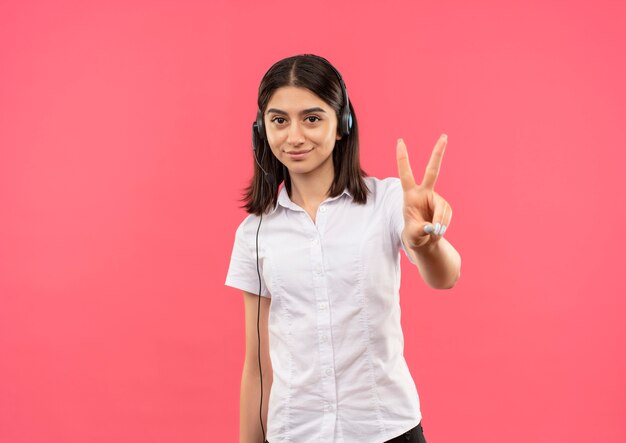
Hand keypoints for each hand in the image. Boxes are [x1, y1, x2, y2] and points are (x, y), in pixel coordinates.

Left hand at [396, 134, 452, 249]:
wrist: (423, 239)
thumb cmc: (413, 234)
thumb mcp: (413, 235)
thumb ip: (421, 230)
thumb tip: (433, 227)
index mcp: (410, 195)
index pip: (405, 174)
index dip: (402, 159)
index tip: (400, 141)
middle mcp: (424, 192)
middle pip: (432, 171)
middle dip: (438, 153)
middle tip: (444, 136)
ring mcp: (436, 198)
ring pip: (442, 208)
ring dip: (440, 222)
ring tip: (432, 232)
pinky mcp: (444, 205)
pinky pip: (447, 215)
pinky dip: (444, 224)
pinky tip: (437, 229)